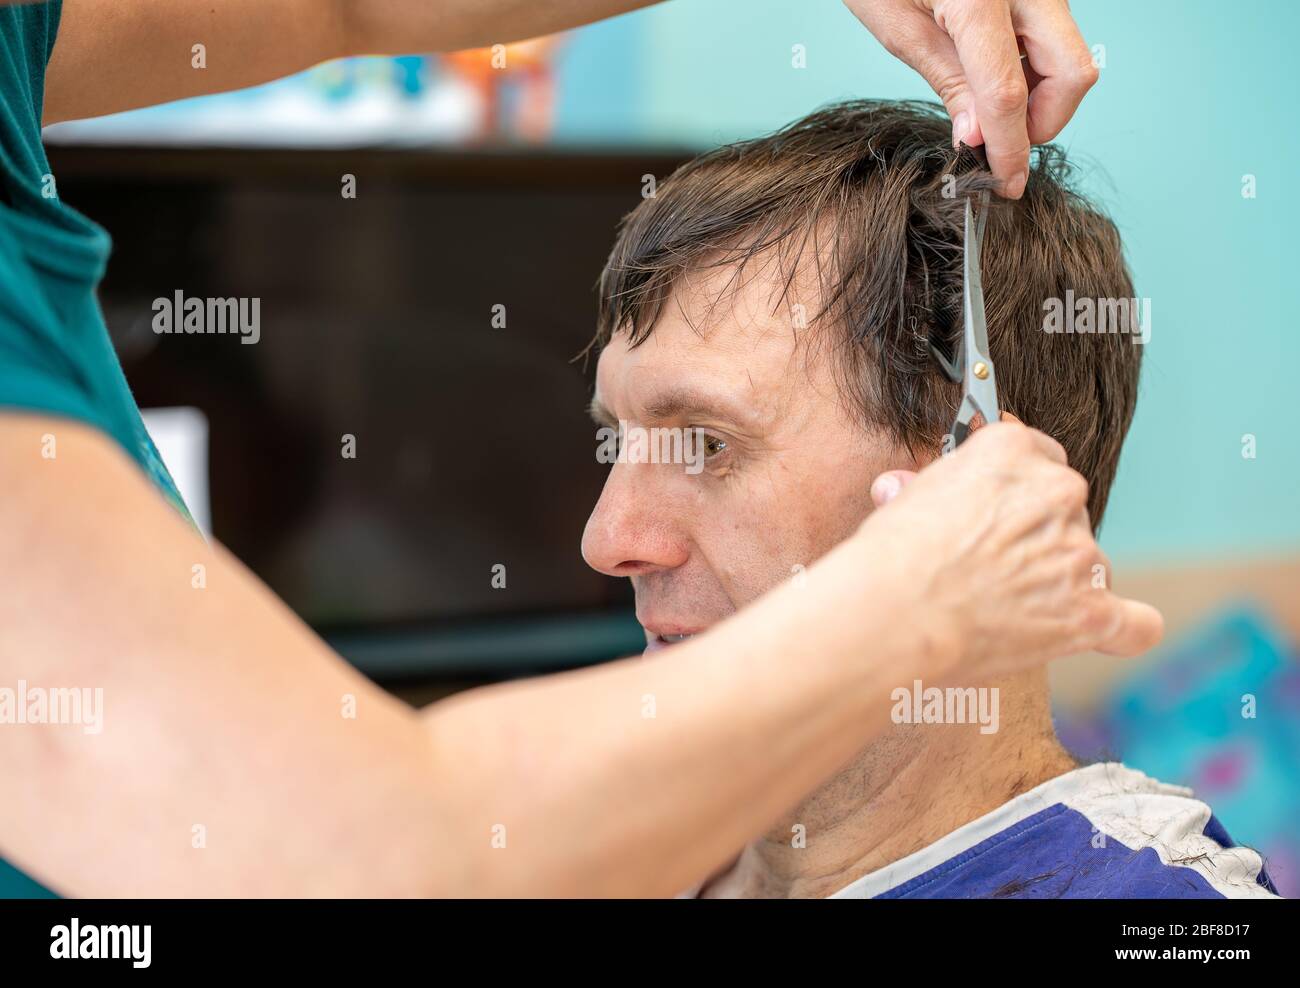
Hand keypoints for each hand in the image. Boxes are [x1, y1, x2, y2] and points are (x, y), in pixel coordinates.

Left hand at [844, 0, 1097, 198]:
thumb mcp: (896, 24)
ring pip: (1070, 54)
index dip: (1010, 150)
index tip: (1004, 184)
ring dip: (1039, 95)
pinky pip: (1054, 34)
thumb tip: (977, 138)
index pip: (1009, 95)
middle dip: (1042, 121)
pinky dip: (1034, 66)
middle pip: (1072, 73)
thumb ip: (947, 81)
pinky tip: (994, 75)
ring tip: (985, 107)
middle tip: (998, 142)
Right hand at [864, 417, 1161, 681]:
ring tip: (1002, 612)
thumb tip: (909, 490)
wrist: (892, 613)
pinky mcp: (1091, 612)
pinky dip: (1122, 629)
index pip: (1036, 458)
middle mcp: (1058, 491)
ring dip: (1057, 583)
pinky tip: (1104, 629)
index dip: (1012, 493)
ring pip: (1086, 565)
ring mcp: (1081, 553)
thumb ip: (937, 491)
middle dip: (1033, 537)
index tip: (992, 514)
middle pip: (1065, 511)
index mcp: (1012, 450)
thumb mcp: (907, 498)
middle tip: (985, 569)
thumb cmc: (888, 557)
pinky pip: (1133, 623)